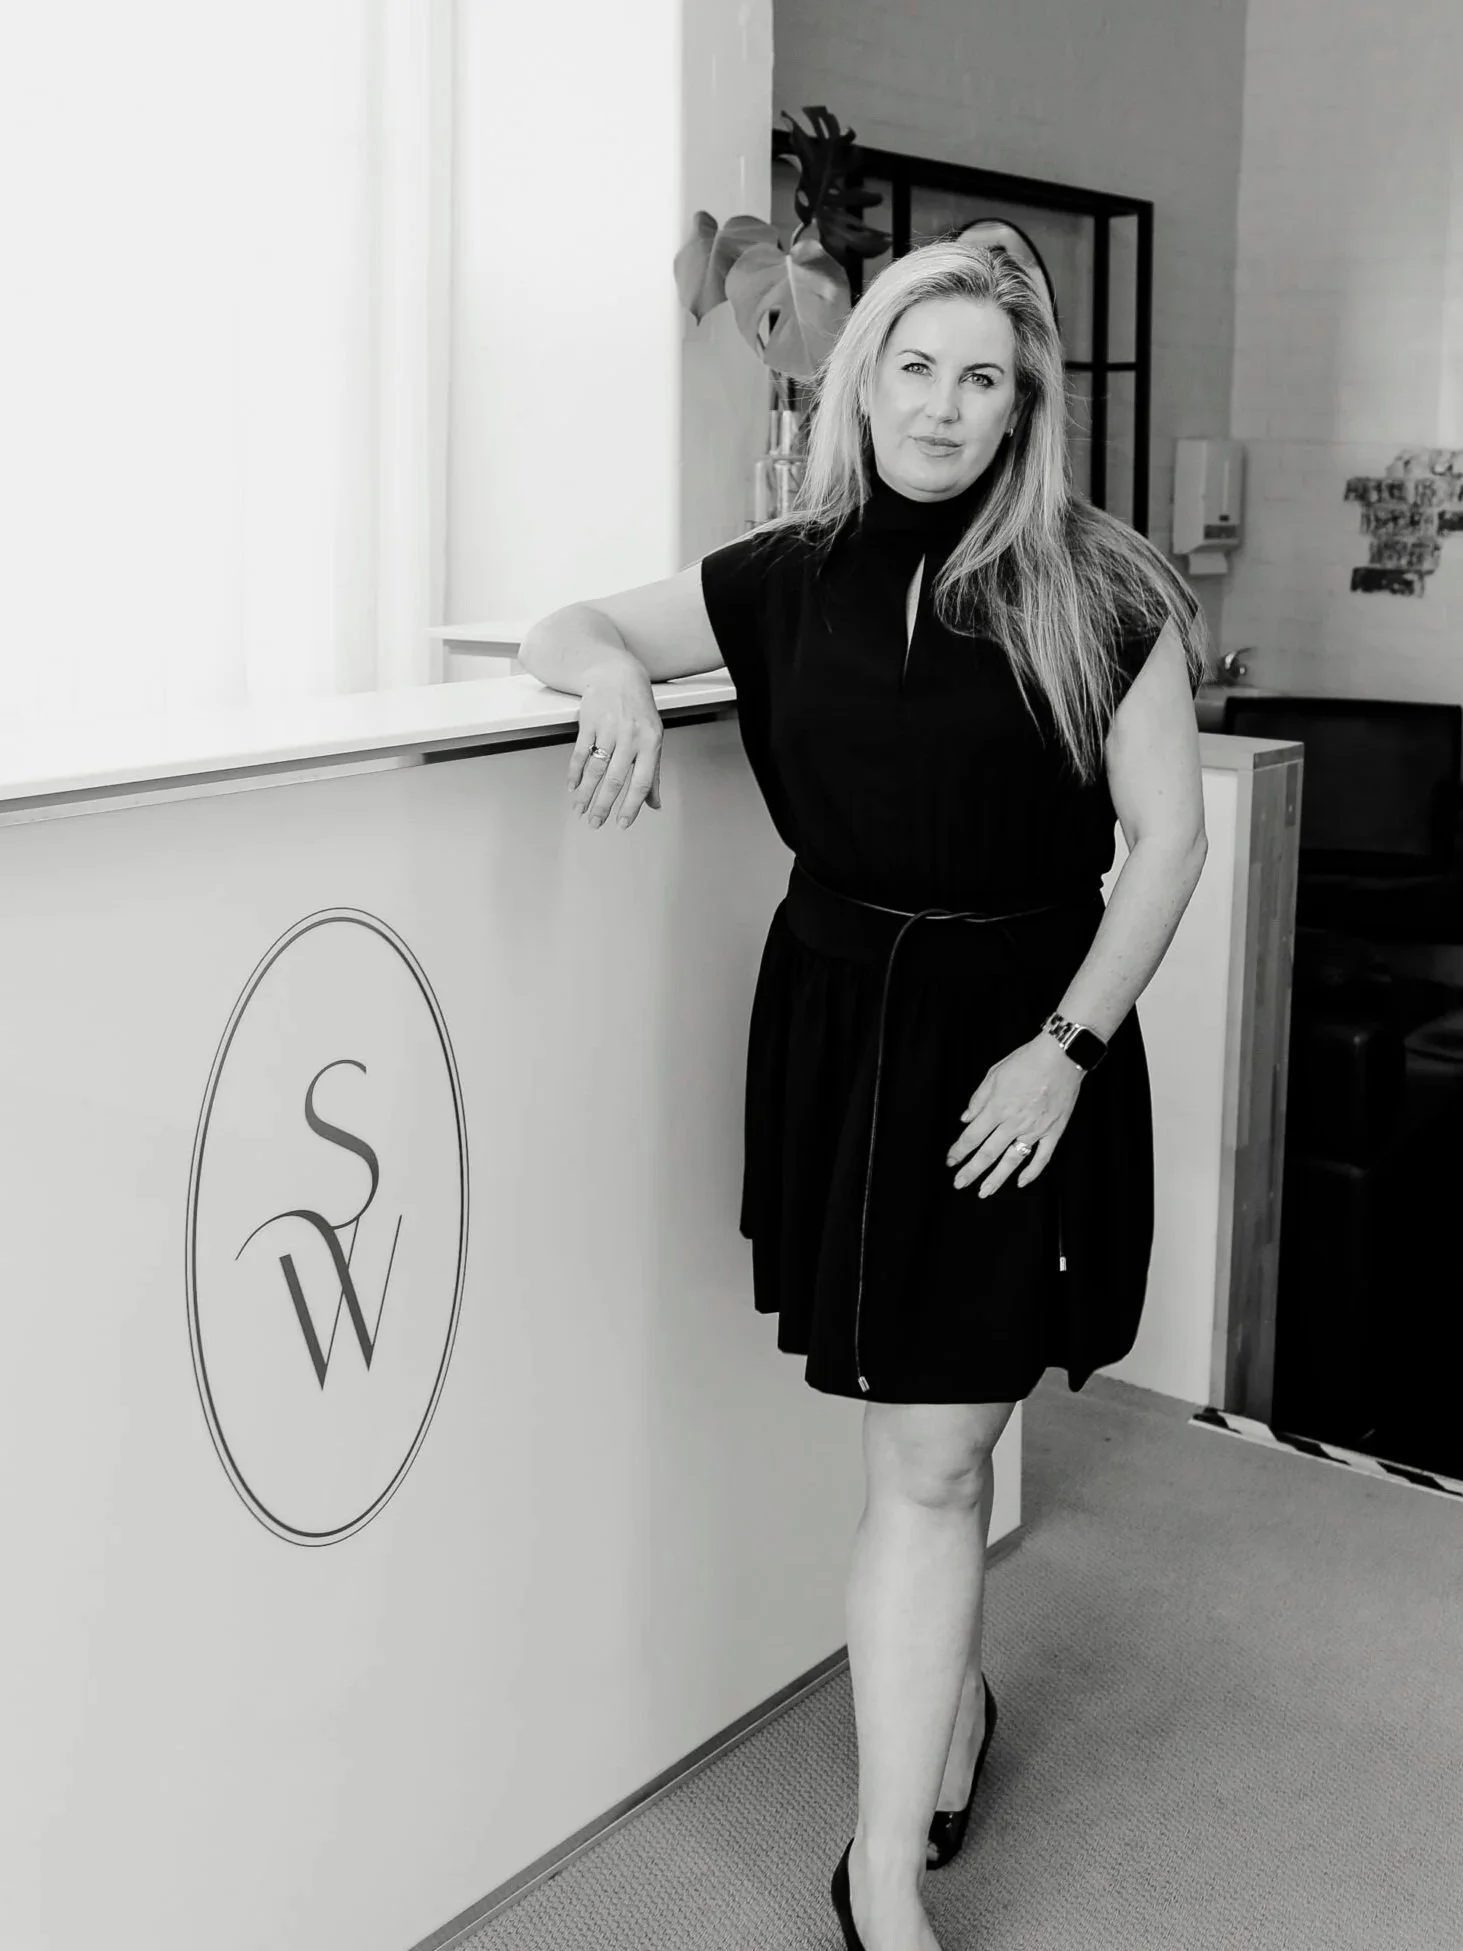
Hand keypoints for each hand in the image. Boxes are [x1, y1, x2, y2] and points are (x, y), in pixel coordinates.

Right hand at [568, 678, 663, 828]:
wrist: (618, 676)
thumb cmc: (638, 711)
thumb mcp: (653, 739)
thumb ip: (653, 773)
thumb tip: (655, 804)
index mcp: (651, 743)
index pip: (642, 781)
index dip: (631, 805)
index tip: (622, 823)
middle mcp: (630, 737)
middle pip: (614, 778)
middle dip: (603, 805)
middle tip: (595, 823)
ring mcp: (609, 729)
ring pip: (595, 768)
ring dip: (585, 793)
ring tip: (580, 809)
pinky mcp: (590, 722)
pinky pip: (580, 753)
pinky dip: (575, 772)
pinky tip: (572, 786)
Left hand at [946, 1033, 1082, 1195]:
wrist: (1062, 1056)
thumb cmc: (1027, 1061)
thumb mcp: (994, 1074)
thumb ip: (978, 1099)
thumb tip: (966, 1118)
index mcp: (997, 1108)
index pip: (972, 1136)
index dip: (959, 1151)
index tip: (950, 1161)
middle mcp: (1013, 1123)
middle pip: (988, 1153)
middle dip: (971, 1171)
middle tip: (959, 1184)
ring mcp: (1035, 1129)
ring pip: (1012, 1160)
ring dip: (997, 1178)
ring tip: (984, 1191)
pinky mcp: (1054, 1131)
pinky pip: (1042, 1157)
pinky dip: (1032, 1172)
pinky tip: (1021, 1182)